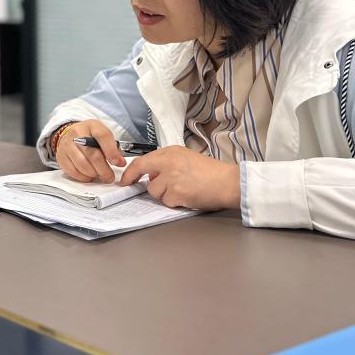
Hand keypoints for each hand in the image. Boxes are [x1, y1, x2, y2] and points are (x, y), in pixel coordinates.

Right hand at [53, 120, 125, 183]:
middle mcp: (77, 133)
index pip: (103, 136)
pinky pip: (74, 172)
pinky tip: (88, 175)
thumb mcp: (103, 136)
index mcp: (92, 126)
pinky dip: (84, 177)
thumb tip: (121, 163)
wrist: (70, 136)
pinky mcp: (61, 157)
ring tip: (99, 174)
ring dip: (94, 174)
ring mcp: (67, 145)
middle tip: (110, 177)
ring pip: (83, 165)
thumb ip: (113, 148)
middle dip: (104, 169)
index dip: (112, 152)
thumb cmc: (91, 138)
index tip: (119, 163)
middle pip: (93, 155)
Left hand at [120, 146, 239, 210]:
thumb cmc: (211, 172)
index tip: (125, 180)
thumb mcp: (186, 158)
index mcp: (170, 152)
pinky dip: (175, 202)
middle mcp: (168, 162)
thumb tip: (151, 174)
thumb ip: (167, 163)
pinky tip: (188, 196)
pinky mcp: (177, 193)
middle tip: (149, 186)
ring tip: (183, 190)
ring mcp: (171, 178)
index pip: (142, 161)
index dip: (130, 172)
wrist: (228, 182)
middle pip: (145, 177)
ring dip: (166, 195)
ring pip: (155, 192)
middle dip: (145, 184)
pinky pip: (167, 202)